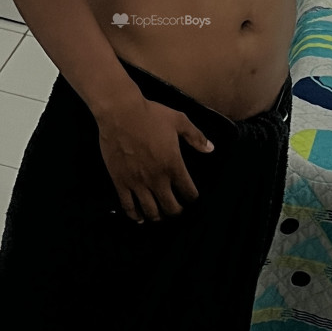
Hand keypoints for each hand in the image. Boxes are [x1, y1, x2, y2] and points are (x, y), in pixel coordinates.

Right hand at [97, 94, 213, 221]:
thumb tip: (210, 148)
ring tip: (160, 215)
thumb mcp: (179, 120)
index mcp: (173, 165)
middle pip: (171, 207)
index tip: (192, 198)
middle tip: (177, 209)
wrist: (120, 112)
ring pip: (150, 211)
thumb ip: (196, 136)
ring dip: (157, 217)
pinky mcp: (120, 182)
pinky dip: (134, 215)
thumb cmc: (151, 115)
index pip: (188, 192)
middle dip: (176, 211)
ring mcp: (137, 182)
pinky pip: (127, 206)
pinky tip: (139, 218)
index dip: (193, 198)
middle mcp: (157, 178)